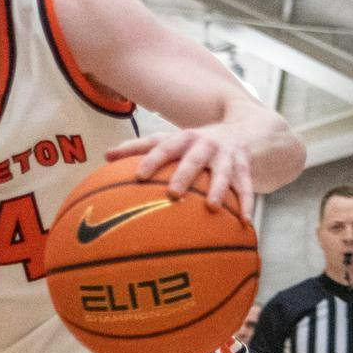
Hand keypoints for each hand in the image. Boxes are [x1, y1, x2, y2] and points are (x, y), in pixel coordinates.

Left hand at [106, 125, 252, 213]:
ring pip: (224, 173)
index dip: (152, 159)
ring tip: (212, 207)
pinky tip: (245, 222)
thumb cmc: (196, 142)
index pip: (164, 146)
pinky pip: (247, 188)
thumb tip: (105, 156)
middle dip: (184, 174)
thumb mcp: (172, 139)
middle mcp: (206, 145)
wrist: (245, 130)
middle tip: (173, 194)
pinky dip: (247, 204)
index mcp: (185, 139)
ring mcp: (228, 157)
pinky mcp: (245, 169)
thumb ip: (140, 147)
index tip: (138, 176)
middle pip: (194, 159)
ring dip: (219, 189)